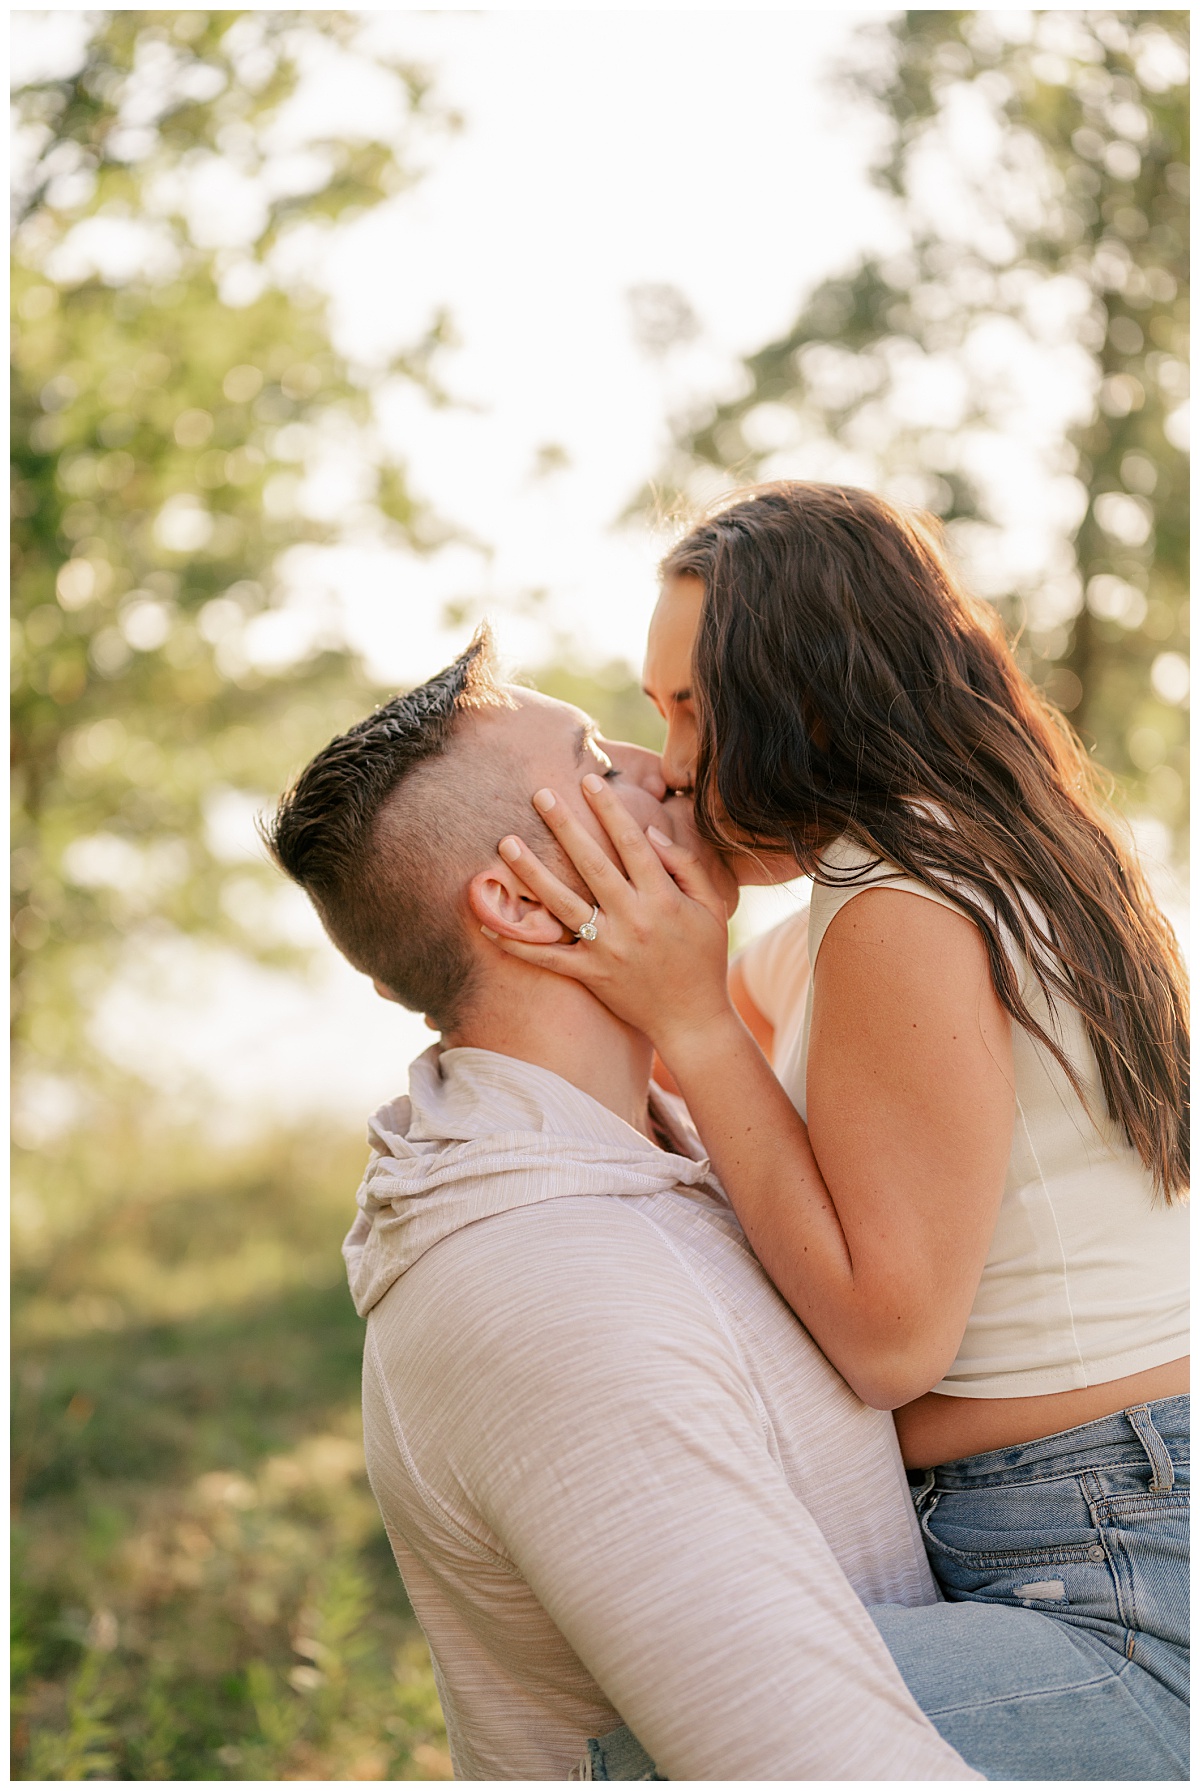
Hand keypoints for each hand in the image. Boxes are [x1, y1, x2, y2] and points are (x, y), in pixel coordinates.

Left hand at [488, 773, 734, 1051]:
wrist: (694, 1022)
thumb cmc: (704, 959)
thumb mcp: (710, 909)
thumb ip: (686, 867)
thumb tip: (650, 834)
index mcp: (663, 899)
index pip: (632, 844)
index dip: (610, 810)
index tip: (589, 781)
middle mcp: (634, 920)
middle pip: (592, 864)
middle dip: (565, 826)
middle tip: (540, 793)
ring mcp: (609, 949)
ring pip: (563, 904)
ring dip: (532, 872)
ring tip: (506, 843)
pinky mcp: (592, 975)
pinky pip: (549, 958)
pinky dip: (518, 943)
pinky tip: (489, 922)